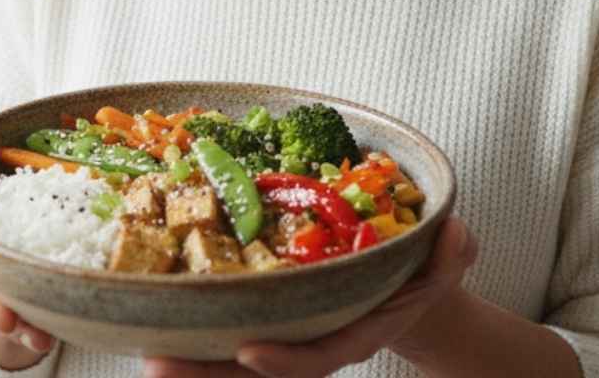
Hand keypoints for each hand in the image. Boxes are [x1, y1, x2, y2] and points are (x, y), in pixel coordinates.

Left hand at [142, 217, 479, 377]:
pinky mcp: (266, 317)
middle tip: (157, 365)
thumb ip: (452, 253)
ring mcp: (287, 334)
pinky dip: (192, 332)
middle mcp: (315, 340)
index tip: (247, 352)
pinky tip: (151, 323)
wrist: (405, 282)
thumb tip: (456, 235)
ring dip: (188, 362)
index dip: (285, 361)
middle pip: (258, 371)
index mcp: (355, 332)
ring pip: (232, 361)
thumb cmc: (420, 269)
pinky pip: (226, 333)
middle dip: (208, 374)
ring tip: (142, 354)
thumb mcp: (445, 259)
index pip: (319, 358)